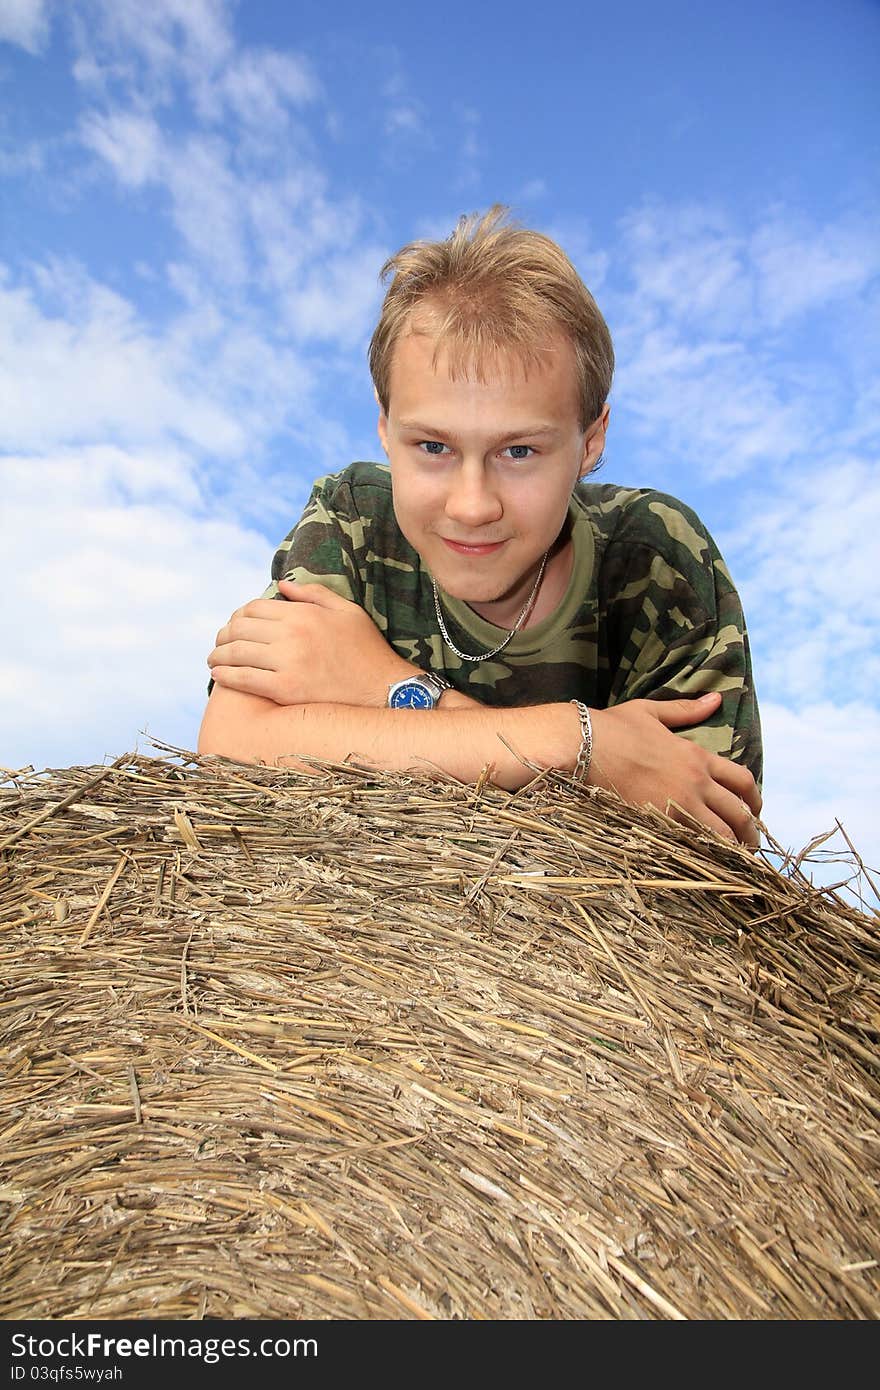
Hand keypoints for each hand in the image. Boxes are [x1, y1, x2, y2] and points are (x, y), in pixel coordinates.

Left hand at [207, 580, 413, 706]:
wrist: (384, 689)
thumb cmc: (366, 650)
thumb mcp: (347, 611)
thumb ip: (313, 594)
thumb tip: (280, 585)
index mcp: (304, 614)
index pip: (254, 608)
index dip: (238, 615)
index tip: (235, 625)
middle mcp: (293, 636)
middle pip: (240, 628)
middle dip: (223, 635)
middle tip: (219, 644)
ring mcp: (288, 663)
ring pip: (236, 654)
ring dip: (218, 656)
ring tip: (213, 661)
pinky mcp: (286, 690)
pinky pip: (244, 680)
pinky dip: (226, 677)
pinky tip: (219, 677)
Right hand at [588, 692, 761, 846]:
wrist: (583, 746)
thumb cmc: (613, 727)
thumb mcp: (652, 712)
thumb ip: (686, 710)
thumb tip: (715, 699)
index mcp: (697, 756)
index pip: (742, 781)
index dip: (754, 800)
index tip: (755, 812)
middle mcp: (695, 782)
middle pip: (739, 813)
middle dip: (750, 832)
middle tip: (751, 844)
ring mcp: (678, 804)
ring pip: (721, 834)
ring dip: (733, 849)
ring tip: (734, 861)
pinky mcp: (658, 823)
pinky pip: (692, 845)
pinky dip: (705, 856)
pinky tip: (707, 865)